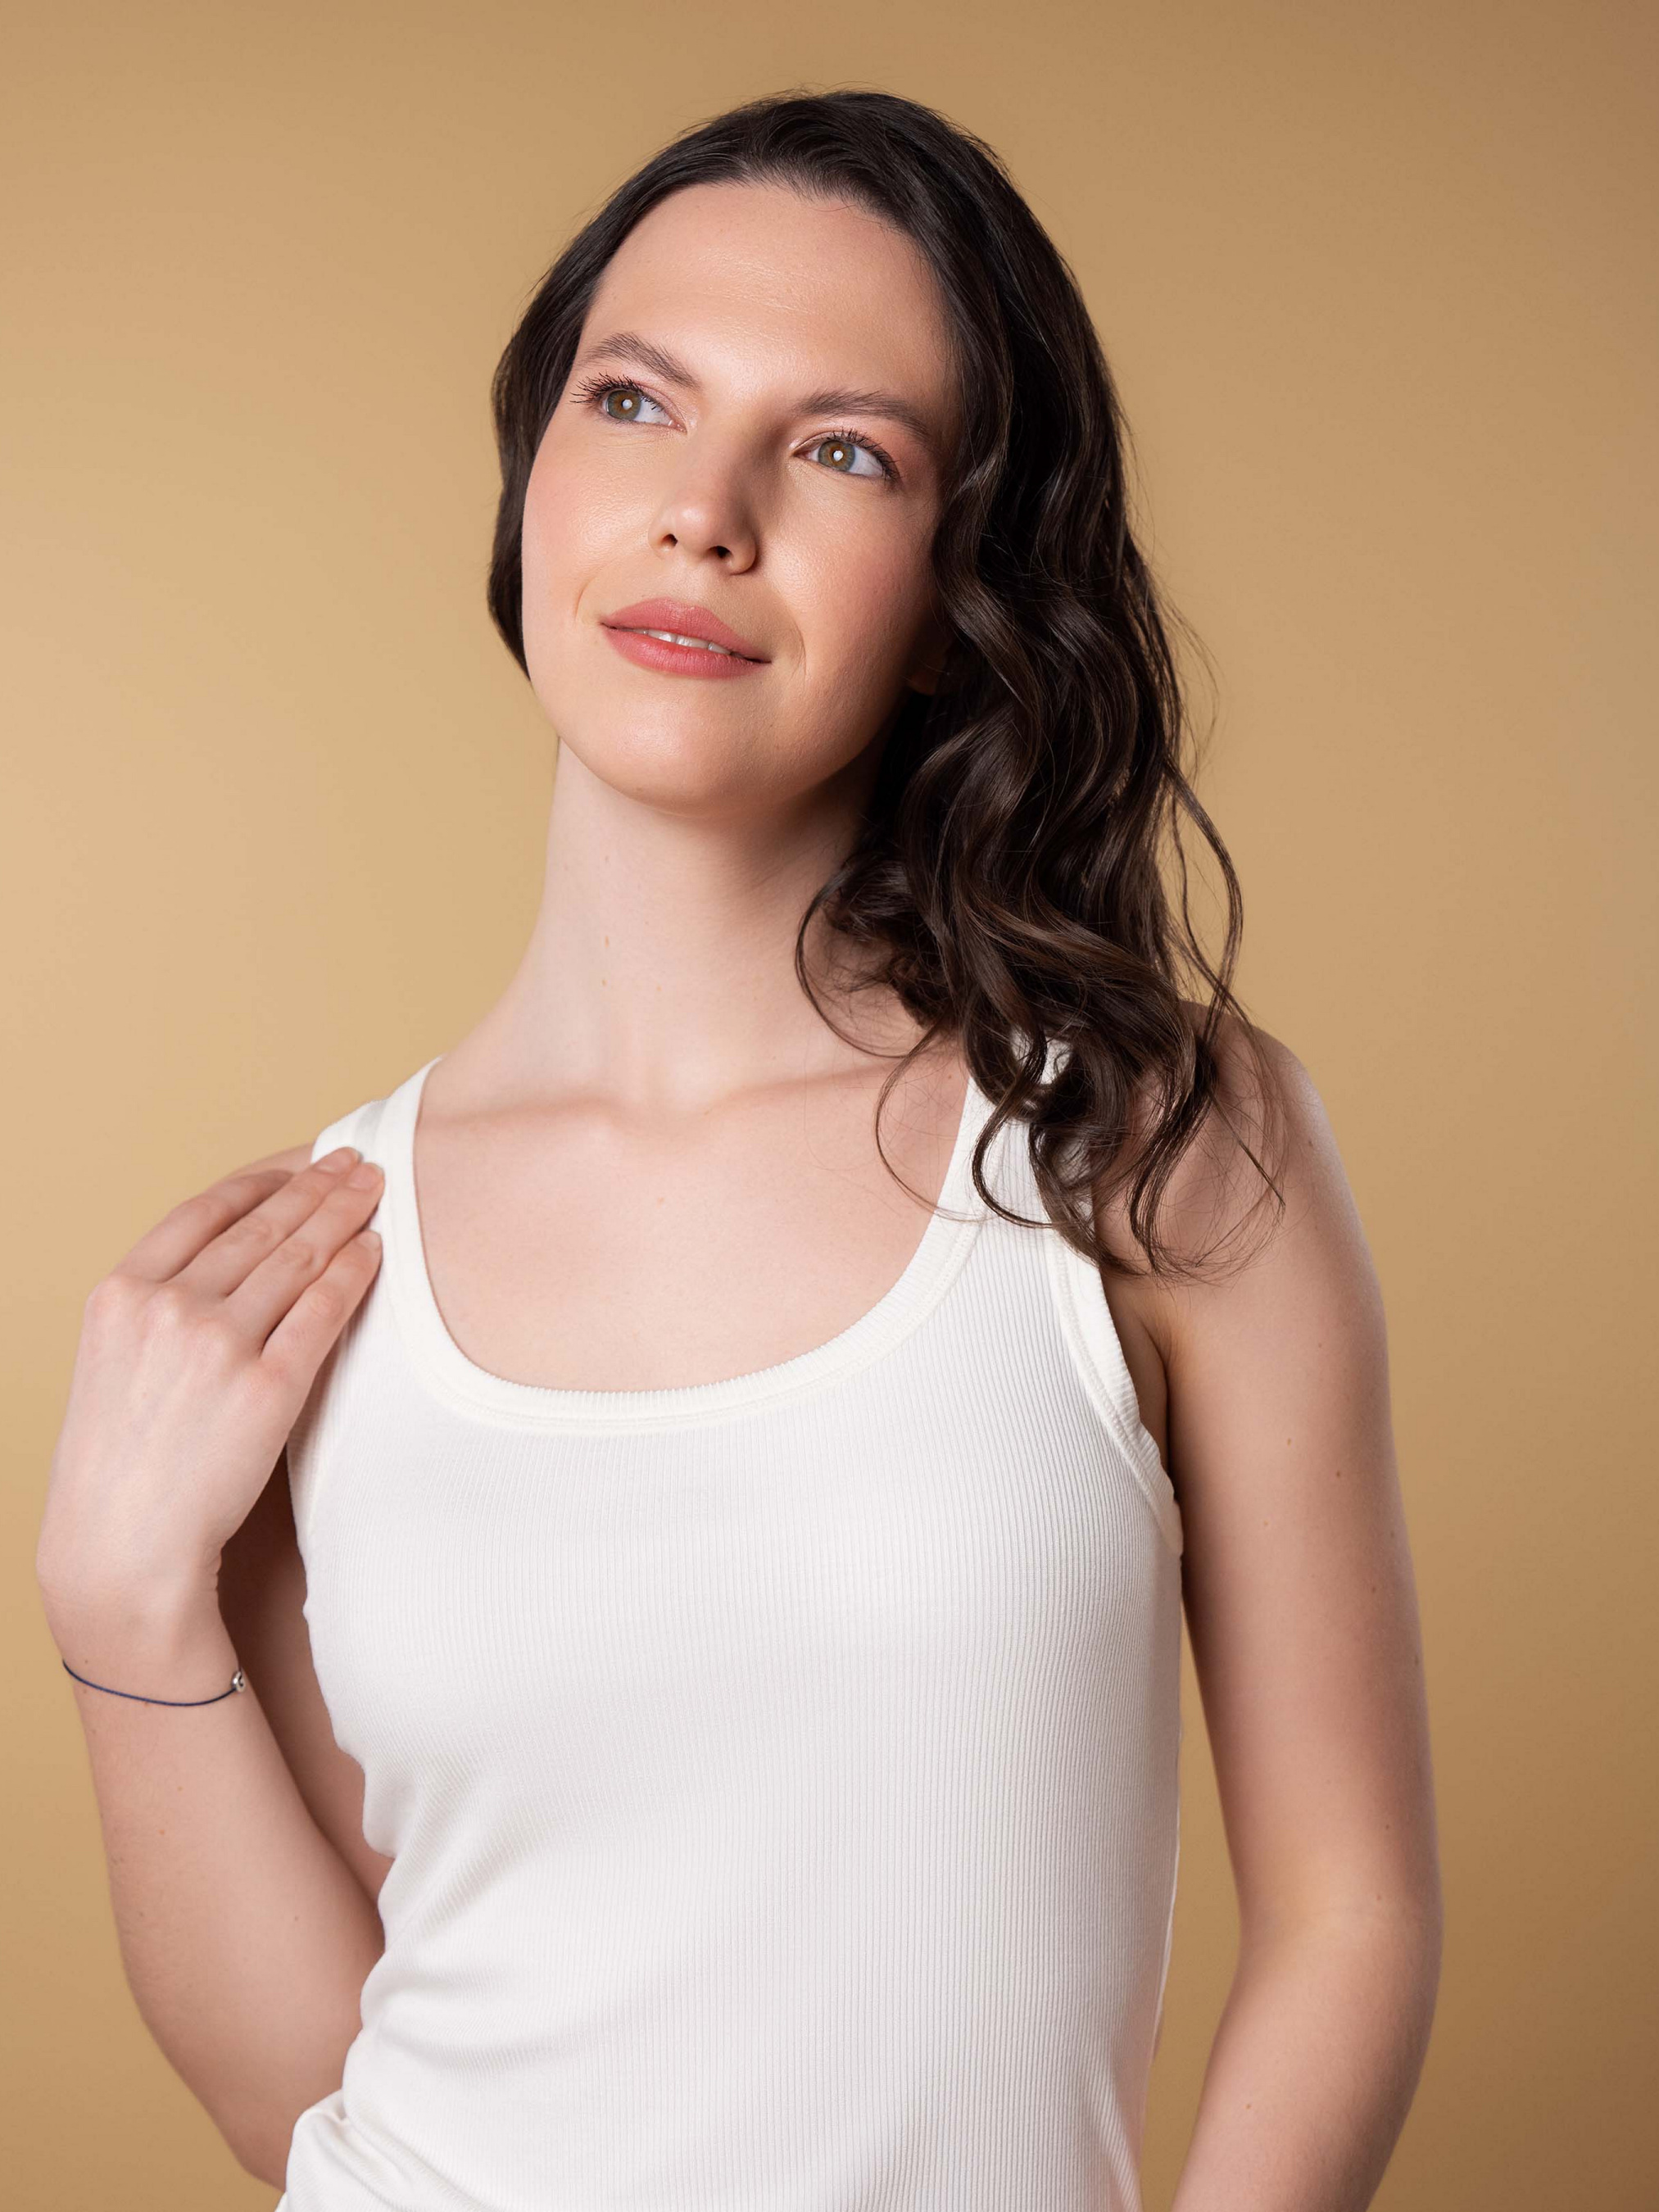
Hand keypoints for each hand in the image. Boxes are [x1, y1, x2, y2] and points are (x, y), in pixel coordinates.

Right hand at [36, 1145, 383, 1619]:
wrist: (122, 1544)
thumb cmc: (120, 1460)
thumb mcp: (111, 1358)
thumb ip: (158, 1303)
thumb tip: (227, 1258)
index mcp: (121, 1292)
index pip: (204, 1210)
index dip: (261, 1181)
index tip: (296, 1163)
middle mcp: (168, 1306)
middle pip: (262, 1226)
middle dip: (316, 1186)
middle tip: (355, 1160)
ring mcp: (218, 1344)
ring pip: (298, 1257)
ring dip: (345, 1214)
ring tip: (374, 1190)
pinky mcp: (268, 1387)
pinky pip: (323, 1310)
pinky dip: (355, 1272)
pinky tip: (375, 1249)